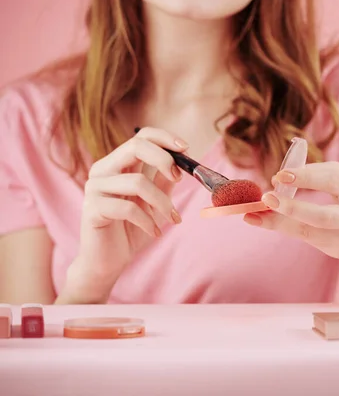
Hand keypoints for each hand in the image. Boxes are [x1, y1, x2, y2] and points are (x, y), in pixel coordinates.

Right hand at [69, 127, 186, 297]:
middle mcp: (103, 170)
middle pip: (136, 146)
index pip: (141, 136)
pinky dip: (148, 221)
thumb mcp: (154, 202)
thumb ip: (164, 181)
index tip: (187, 149)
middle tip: (179, 179)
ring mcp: (95, 187)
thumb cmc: (131, 230)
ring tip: (171, 219)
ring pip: (137, 182)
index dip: (165, 138)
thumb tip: (183, 163)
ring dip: (162, 203)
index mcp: (118, 164)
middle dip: (164, 160)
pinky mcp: (92, 208)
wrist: (108, 262)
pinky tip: (154, 232)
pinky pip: (128, 208)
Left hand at [243, 161, 338, 266]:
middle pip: (322, 216)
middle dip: (291, 208)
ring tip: (253, 216)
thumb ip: (326, 177)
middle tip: (266, 198)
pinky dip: (288, 228)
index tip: (280, 175)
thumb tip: (283, 178)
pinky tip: (269, 221)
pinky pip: (310, 239)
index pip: (333, 181)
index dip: (306, 177)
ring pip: (310, 233)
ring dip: (279, 223)